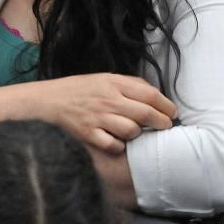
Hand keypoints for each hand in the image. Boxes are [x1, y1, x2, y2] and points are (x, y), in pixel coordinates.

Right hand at [41, 73, 176, 153]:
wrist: (50, 100)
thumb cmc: (81, 89)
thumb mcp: (106, 78)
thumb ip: (130, 84)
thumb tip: (156, 94)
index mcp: (114, 84)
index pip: (150, 95)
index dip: (167, 105)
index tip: (172, 113)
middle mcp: (108, 100)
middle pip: (146, 114)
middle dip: (161, 122)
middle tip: (164, 126)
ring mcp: (98, 118)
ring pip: (131, 130)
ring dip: (137, 133)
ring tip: (135, 131)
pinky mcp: (88, 134)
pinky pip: (114, 145)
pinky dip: (119, 146)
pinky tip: (118, 141)